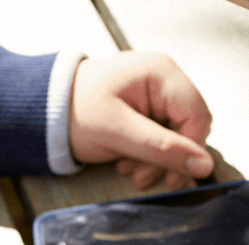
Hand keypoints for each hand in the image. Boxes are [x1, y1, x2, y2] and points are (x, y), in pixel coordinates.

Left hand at [69, 52, 214, 190]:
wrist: (44, 108)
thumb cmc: (75, 110)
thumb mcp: (118, 131)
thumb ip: (162, 148)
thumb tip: (204, 165)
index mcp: (161, 72)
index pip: (197, 116)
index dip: (190, 149)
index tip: (175, 176)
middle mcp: (163, 78)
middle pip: (188, 127)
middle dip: (168, 157)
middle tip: (143, 177)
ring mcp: (155, 93)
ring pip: (176, 135)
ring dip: (156, 159)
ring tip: (129, 169)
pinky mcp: (146, 107)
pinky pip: (161, 135)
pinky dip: (148, 153)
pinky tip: (127, 160)